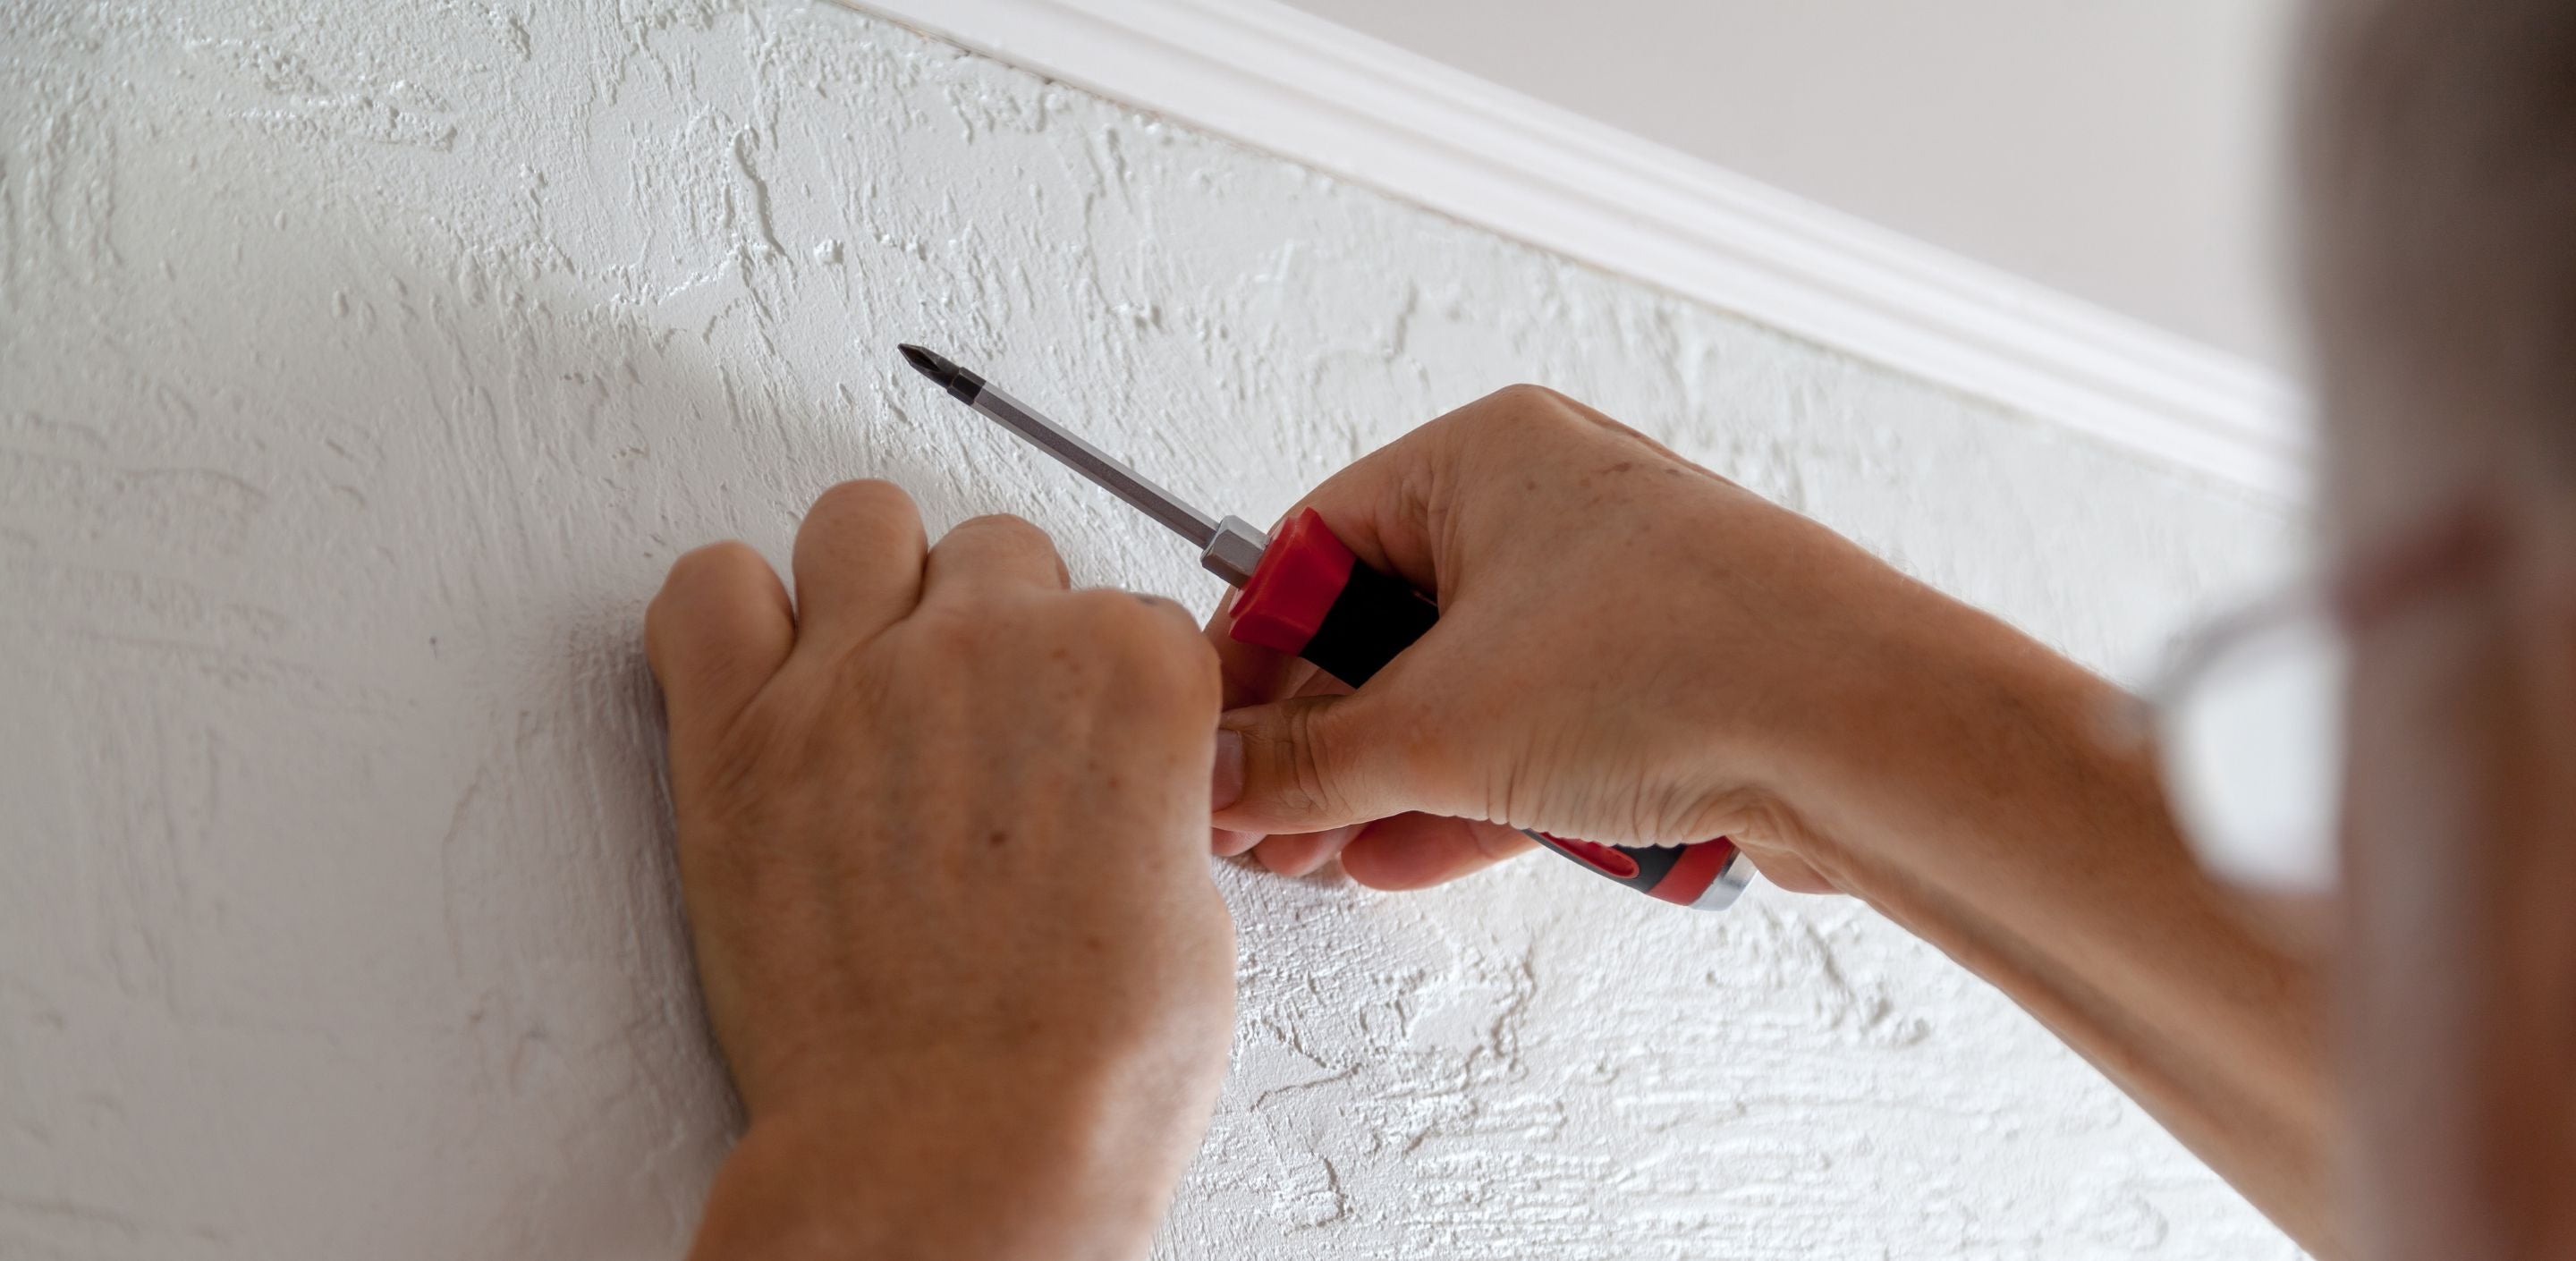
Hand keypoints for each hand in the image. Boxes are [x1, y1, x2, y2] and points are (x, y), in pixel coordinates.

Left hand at [648, 482, 1232, 1260]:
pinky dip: (730, 613)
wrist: (962, 1154)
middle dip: (995, 622)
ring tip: (874, 674)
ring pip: (859, 522)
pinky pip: (706, 586)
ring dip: (874, 582)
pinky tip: (767, 678)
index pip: (1123, 607)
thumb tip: (1115, 786)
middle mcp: (996, 645)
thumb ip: (1150, 798)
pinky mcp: (739, 736)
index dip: (1097, 686)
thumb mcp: (1192, 907)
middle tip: (981, 725)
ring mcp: (858, 676)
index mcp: (1131, 672)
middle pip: (997, 550)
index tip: (1077, 745)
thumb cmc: (1086, 1070)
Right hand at [1206, 384, 1978, 894]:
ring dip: (1389, 778)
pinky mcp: (1664, 681)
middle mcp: (1554, 509)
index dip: (1249, 652)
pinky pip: (1537, 733)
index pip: (1312, 542)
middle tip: (1260, 812)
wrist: (1871, 732)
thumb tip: (1218, 774)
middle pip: (1385, 624)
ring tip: (1323, 851)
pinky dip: (1473, 792)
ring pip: (1463, 689)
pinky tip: (1407, 855)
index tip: (1211, 736)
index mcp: (1487, 457)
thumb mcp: (1441, 726)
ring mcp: (1616, 598)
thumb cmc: (1690, 660)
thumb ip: (1305, 761)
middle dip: (1321, 735)